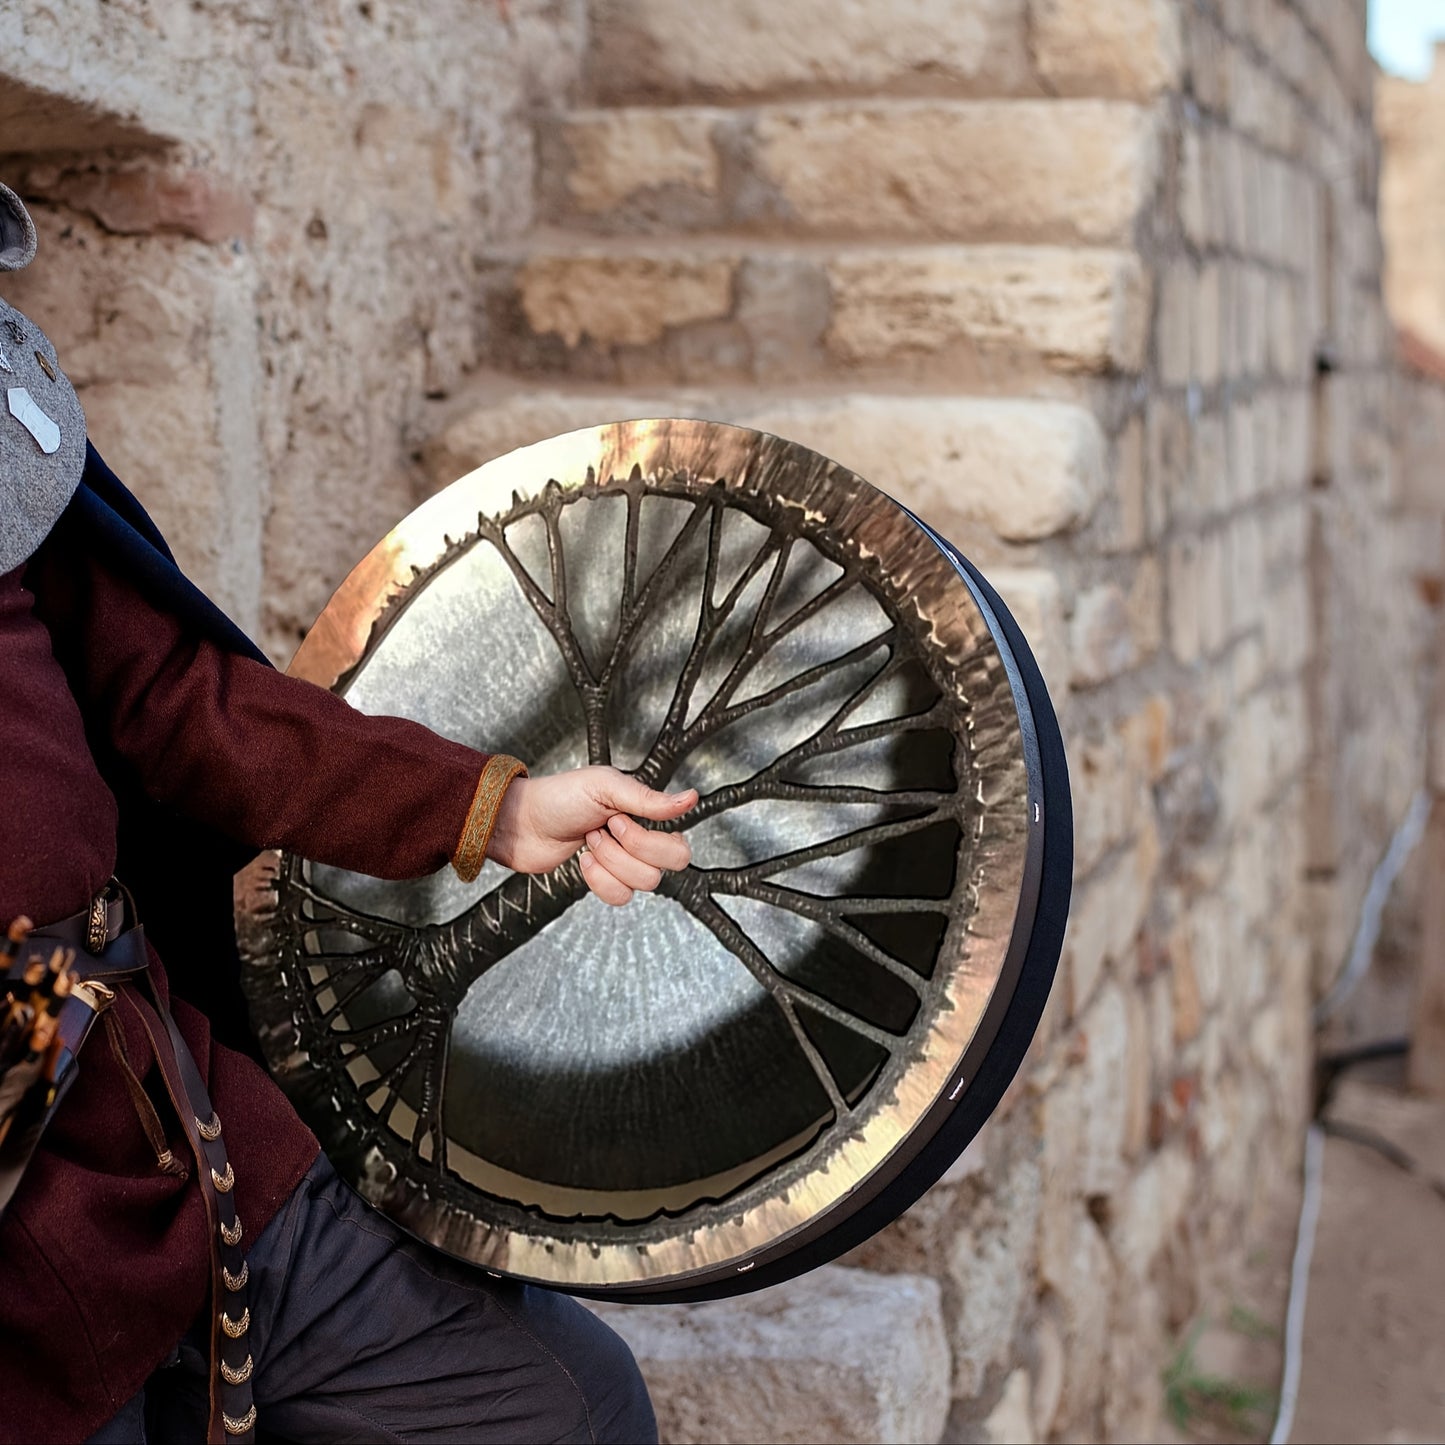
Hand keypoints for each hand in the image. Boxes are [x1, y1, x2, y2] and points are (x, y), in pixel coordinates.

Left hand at [486, 766, 696, 905]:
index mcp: (646, 814)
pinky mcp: (604, 880)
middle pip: (666, 869)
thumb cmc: (559, 797)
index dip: (650, 840)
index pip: (678, 845)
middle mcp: (640, 840)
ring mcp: (623, 862)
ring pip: (641, 884)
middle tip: (603, 831)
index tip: (619, 820)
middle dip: (629, 852)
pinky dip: (599, 880)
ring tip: (588, 841)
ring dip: (609, 862)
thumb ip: (650, 800)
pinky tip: (584, 861)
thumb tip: (690, 798)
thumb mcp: (606, 788)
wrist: (522, 823)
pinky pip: (620, 897)